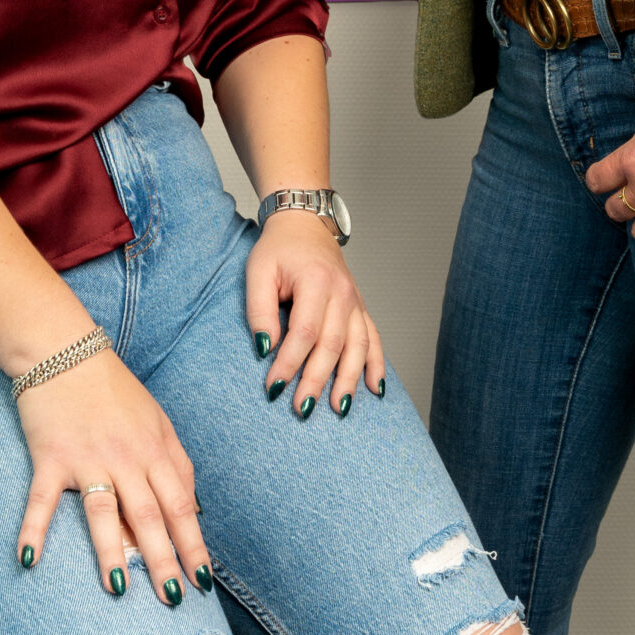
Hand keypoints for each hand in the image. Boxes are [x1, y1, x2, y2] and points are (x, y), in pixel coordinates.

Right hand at [16, 346, 210, 601]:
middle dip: (163, 560)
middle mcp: (125, 457)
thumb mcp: (157, 420)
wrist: (65, 351)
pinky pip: (41, 499)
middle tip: (172, 599)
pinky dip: (34, 529)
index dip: (193, 543)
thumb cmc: (114, 390)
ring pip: (104, 512)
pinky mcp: (50, 457)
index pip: (180, 505)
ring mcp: (87, 458)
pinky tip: (29, 560)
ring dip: (112, 553)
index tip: (202, 578)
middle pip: (150, 515)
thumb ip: (175, 463)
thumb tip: (193, 510)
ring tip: (120, 591)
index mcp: (155, 449)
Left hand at [247, 213, 385, 413]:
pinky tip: (374, 389)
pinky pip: (374, 339)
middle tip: (300, 409)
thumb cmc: (278, 249)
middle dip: (316, 381)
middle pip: (332, 345)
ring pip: (358, 347)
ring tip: (337, 410)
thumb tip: (265, 348)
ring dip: (348, 381)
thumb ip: (260, 310)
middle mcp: (341, 293)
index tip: (272, 387)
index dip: (289, 363)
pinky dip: (376, 365)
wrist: (304, 224)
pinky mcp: (360, 307)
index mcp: (316, 281)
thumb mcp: (258, 272)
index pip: (304, 332)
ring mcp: (355, 301)